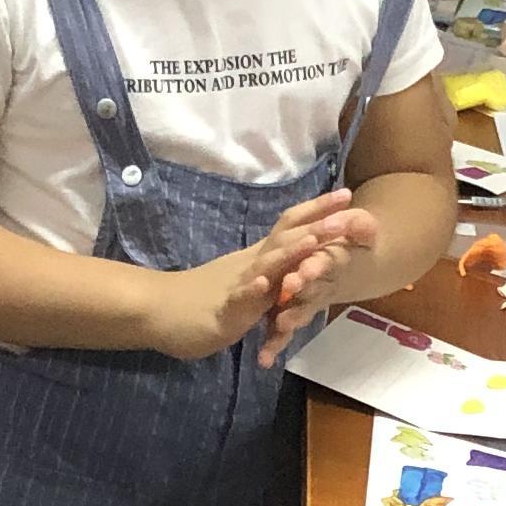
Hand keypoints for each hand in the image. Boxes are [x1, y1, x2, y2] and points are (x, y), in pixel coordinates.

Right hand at [143, 191, 367, 362]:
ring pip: (267, 264)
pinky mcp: (223, 311)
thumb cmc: (201, 298)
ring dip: (291, 251)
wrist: (157, 308)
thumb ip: (269, 275)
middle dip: (318, 223)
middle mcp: (252, 266)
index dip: (318, 211)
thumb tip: (294, 263)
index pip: (291, 227)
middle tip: (348, 207)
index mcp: (259, 260)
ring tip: (315, 238)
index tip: (347, 194)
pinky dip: (253, 290)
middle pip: (287, 237)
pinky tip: (266, 282)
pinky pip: (239, 299)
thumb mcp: (245, 284)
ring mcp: (237, 286)